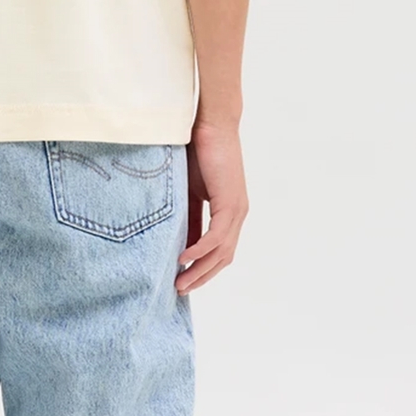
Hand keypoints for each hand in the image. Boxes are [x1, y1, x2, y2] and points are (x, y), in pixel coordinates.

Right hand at [177, 120, 248, 292]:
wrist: (212, 124)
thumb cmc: (198, 151)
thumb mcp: (189, 191)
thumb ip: (188, 215)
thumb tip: (178, 239)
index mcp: (229, 212)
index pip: (219, 250)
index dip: (202, 268)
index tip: (183, 280)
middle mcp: (237, 215)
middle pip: (223, 258)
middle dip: (201, 277)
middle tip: (180, 290)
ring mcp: (236, 210)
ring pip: (221, 252)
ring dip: (200, 270)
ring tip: (180, 283)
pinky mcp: (230, 203)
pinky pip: (216, 236)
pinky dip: (200, 250)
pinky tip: (184, 260)